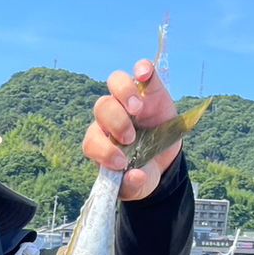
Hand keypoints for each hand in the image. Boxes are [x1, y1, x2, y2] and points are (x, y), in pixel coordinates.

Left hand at [83, 60, 179, 200]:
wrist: (162, 160)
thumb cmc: (143, 170)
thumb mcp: (139, 186)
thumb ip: (133, 186)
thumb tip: (134, 175)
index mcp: (101, 142)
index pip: (91, 141)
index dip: (103, 151)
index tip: (121, 163)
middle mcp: (110, 118)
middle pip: (102, 107)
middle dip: (115, 122)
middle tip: (130, 138)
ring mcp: (128, 100)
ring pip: (115, 83)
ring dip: (124, 94)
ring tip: (138, 110)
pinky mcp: (149, 89)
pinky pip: (142, 70)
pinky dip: (142, 68)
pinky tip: (145, 75)